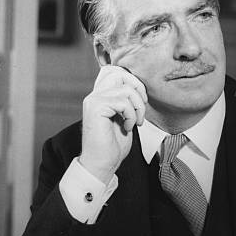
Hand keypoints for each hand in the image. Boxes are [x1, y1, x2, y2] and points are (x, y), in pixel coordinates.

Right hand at [79, 65, 147, 183]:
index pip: (114, 71)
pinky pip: (123, 101)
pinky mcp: (96, 108)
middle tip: (142, 107)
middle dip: (138, 88)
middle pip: (118, 72)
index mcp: (100, 96)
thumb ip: (127, 102)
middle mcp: (94, 95)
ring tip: (135, 122)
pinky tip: (128, 127)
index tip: (141, 100)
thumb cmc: (113, 146)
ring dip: (138, 106)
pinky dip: (131, 115)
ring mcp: (93, 100)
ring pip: (125, 88)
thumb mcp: (124, 118)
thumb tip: (140, 89)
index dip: (132, 80)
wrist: (102, 164)